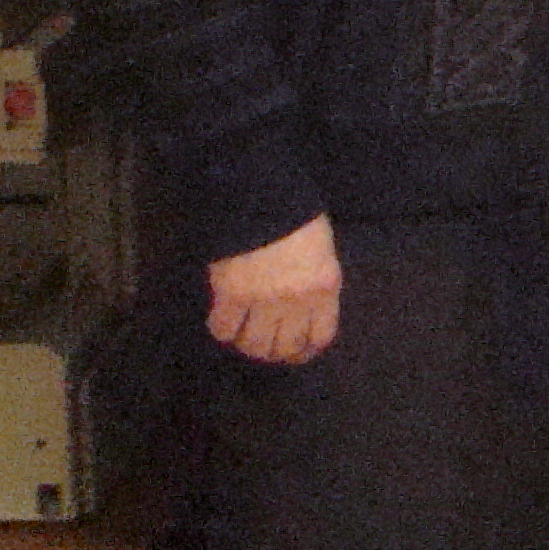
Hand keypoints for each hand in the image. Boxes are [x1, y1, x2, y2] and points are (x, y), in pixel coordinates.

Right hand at [207, 214, 341, 364]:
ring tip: (246, 337)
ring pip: (254, 345)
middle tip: (267, 346)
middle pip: (284, 346)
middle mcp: (296, 300)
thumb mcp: (322, 251)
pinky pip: (224, 329)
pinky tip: (226, 321)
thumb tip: (305, 309)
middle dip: (276, 352)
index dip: (307, 350)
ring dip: (249, 345)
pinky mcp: (230, 295)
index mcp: (325, 287)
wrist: (263, 198)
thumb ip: (315, 282)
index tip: (298, 352)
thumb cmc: (298, 217)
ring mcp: (262, 300)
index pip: (320, 335)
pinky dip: (223, 330)